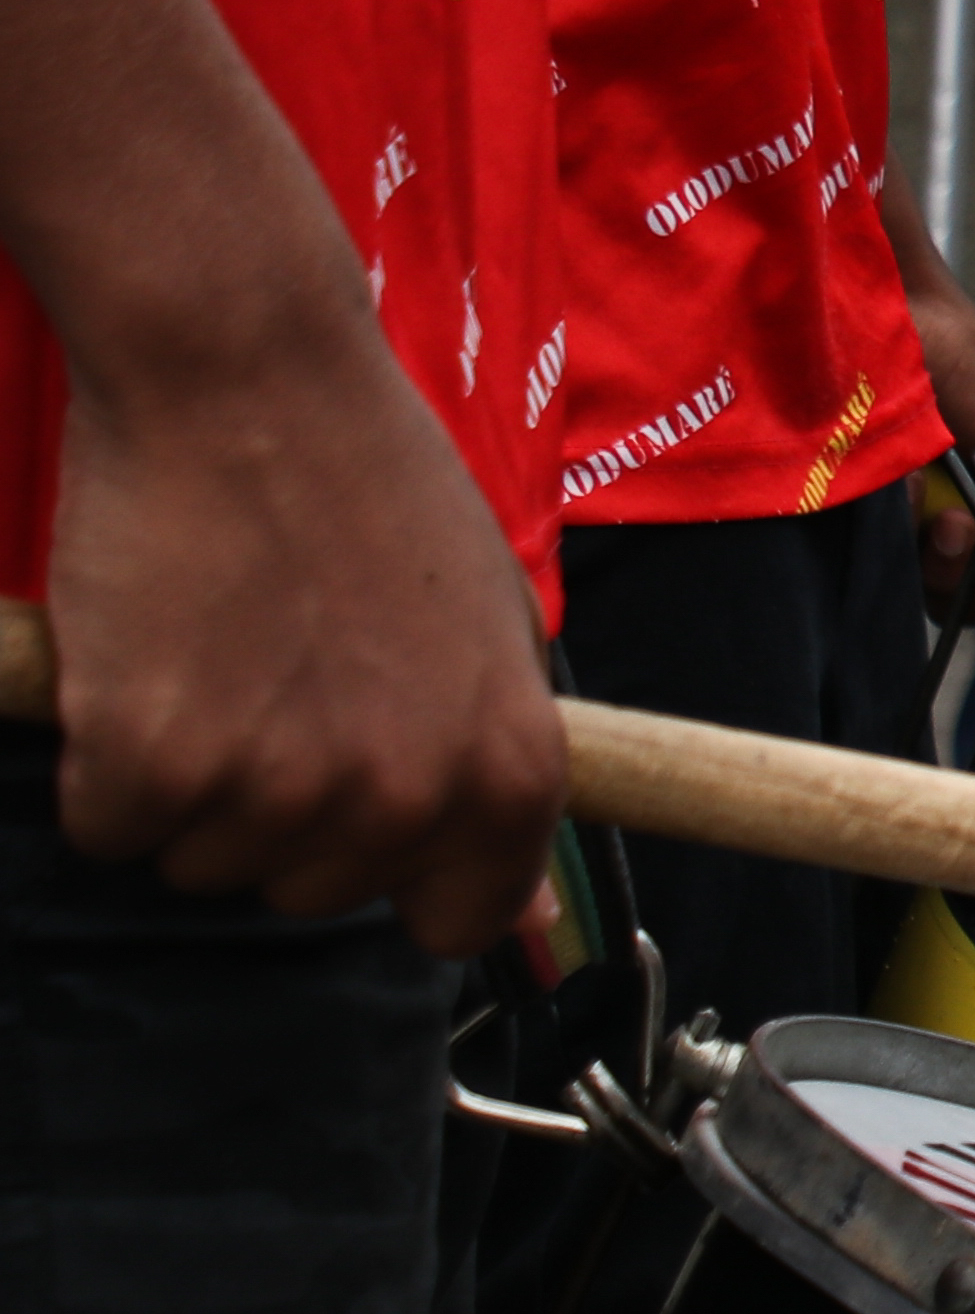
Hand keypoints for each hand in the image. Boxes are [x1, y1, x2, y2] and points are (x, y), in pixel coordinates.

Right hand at [38, 312, 560, 950]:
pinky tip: (150, 656)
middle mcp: (406, 797)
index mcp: (508, 771)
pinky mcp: (154, 766)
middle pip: (311, 893)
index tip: (365, 802)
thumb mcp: (491, 630)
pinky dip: (107, 760)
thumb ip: (495, 773)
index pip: (461, 921)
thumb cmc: (371, 486)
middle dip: (284, 805)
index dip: (401, 871)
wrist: (246, 381)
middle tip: (282, 671)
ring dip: (195, 778)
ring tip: (225, 648)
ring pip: (204, 862)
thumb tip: (528, 931)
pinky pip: (111, 826)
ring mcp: (280, 788)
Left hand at [899, 257, 974, 629]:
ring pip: (920, 575)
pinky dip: (890, 526)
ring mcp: (905, 504)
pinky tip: (894, 490)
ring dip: (930, 550)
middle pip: (967, 584)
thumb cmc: (965, 359)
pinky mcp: (857, 498)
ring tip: (926, 504)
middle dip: (964, 570)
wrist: (883, 310)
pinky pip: (876, 546)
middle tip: (955, 529)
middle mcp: (958, 505)